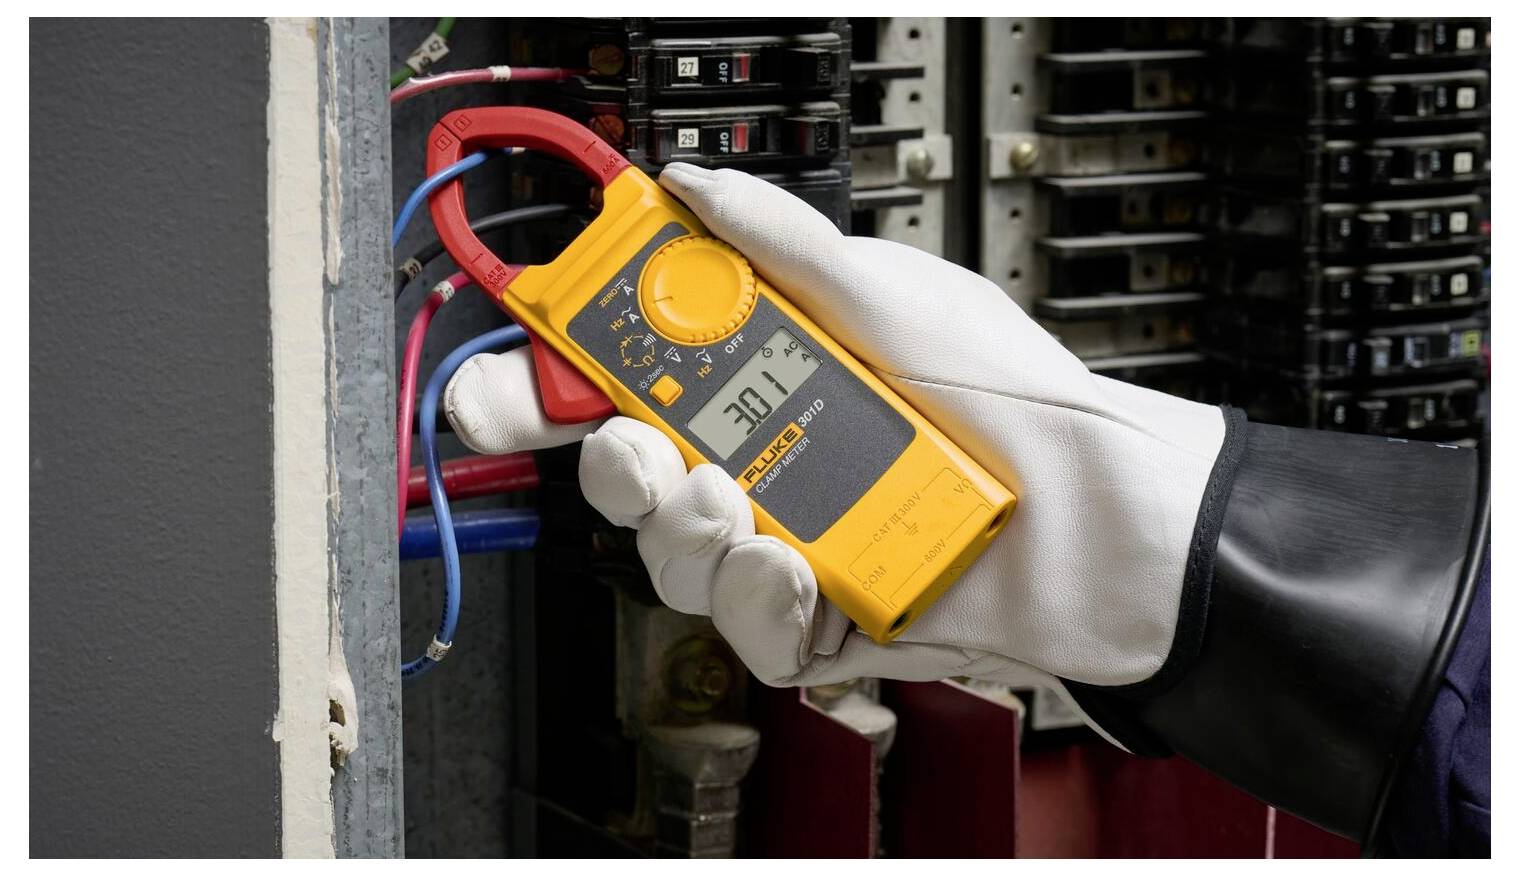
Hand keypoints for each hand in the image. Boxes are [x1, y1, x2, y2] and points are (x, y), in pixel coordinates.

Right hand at [444, 163, 1226, 712]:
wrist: (1103, 516)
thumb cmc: (1013, 399)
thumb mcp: (888, 293)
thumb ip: (780, 244)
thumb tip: (693, 188)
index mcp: (766, 377)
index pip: (632, 375)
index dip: (557, 376)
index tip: (512, 375)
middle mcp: (766, 461)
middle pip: (628, 473)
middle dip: (611, 461)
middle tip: (639, 444)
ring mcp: (791, 542)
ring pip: (675, 556)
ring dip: (689, 529)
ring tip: (747, 505)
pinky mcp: (823, 621)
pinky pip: (748, 627)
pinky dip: (760, 599)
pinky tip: (800, 568)